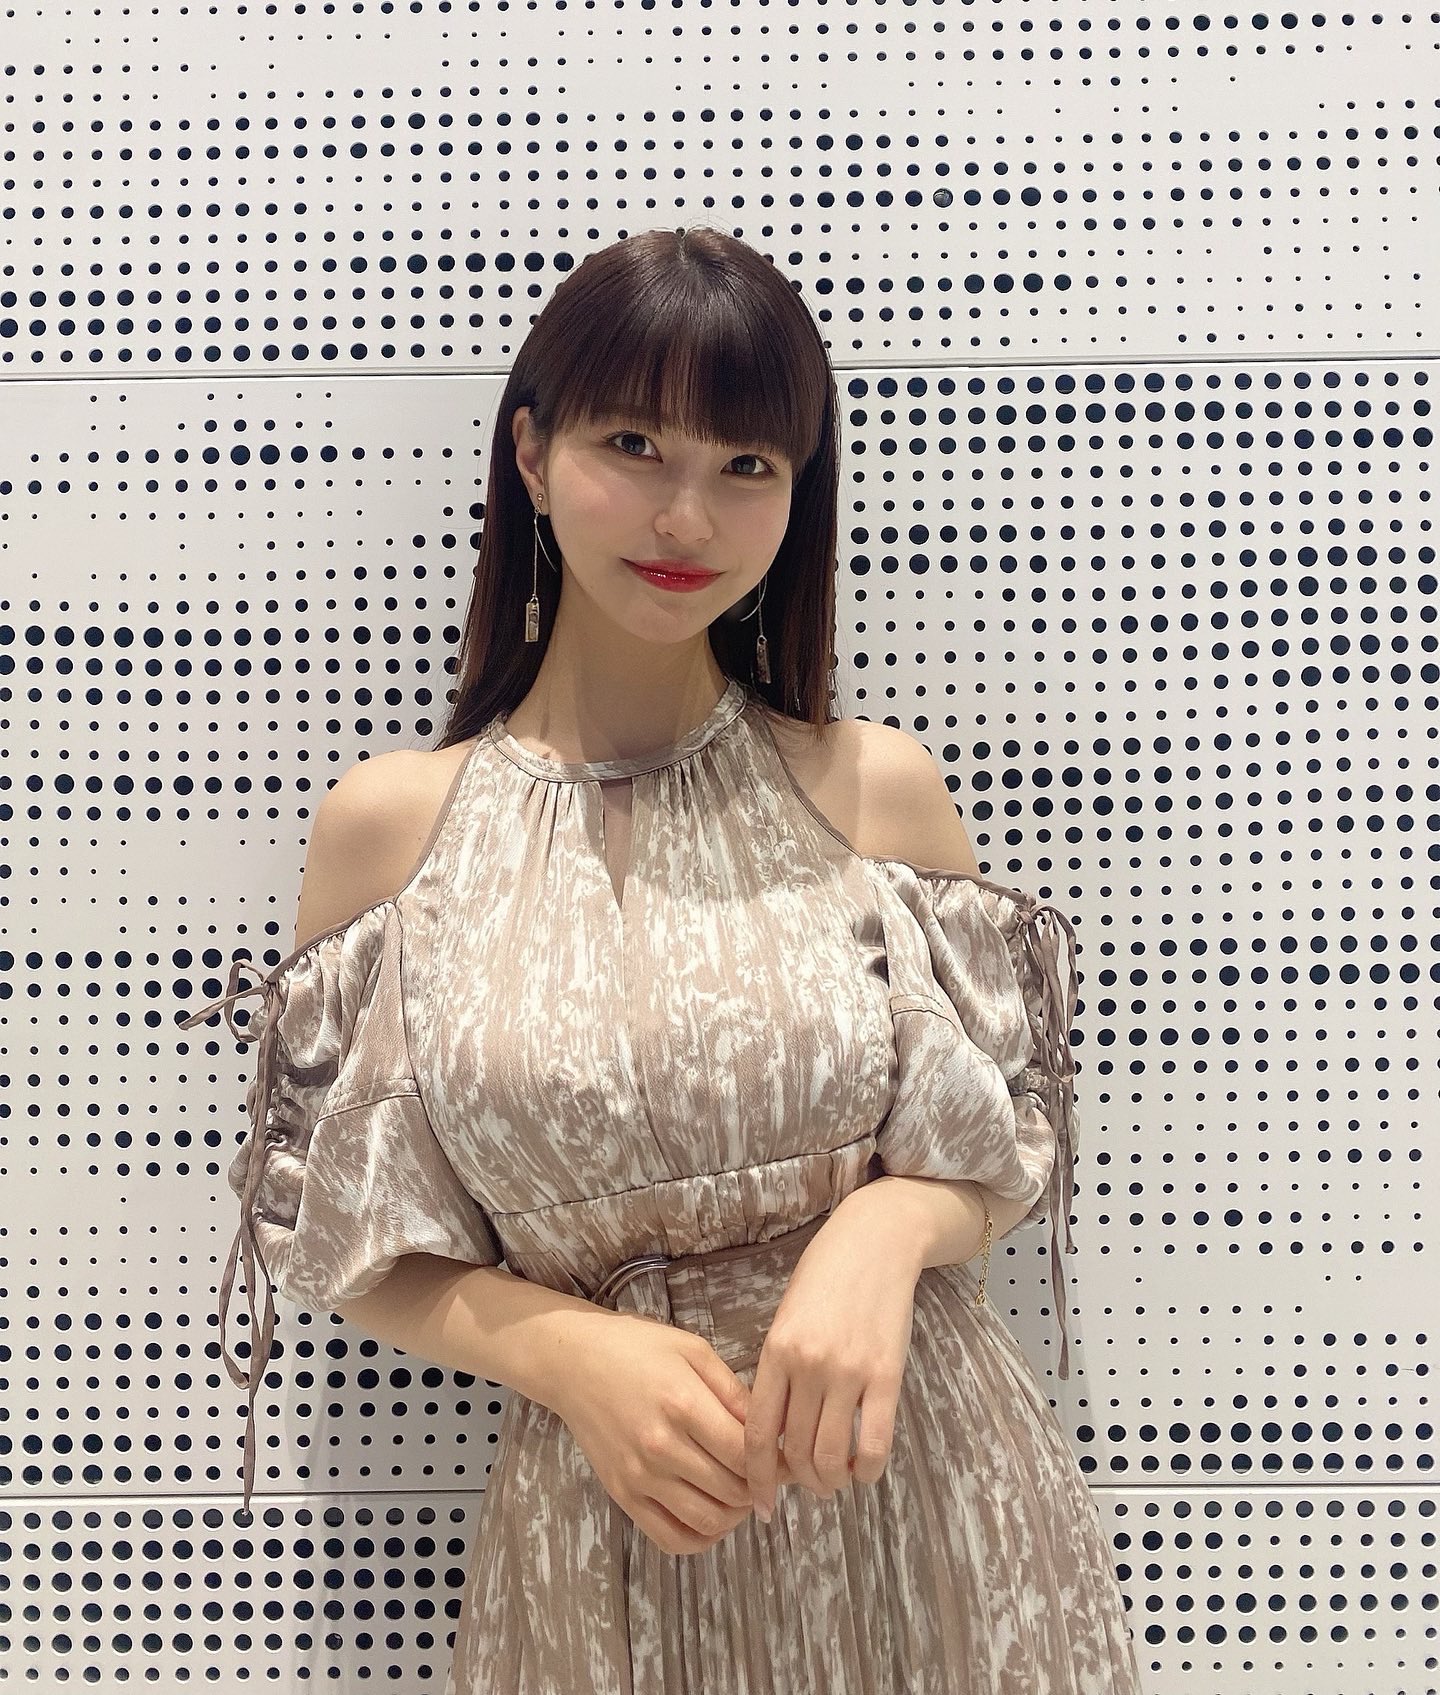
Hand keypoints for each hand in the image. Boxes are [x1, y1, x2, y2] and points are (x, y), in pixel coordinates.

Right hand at [552, 1308, 798, 1556]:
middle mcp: (661, 1447)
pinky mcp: (622, 1495)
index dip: (776, 1463)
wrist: (573, 1363)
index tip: (787, 1460)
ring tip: (741, 1493)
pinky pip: (670, 1538)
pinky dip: (701, 1538)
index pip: (746, 1454)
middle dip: (759, 1486)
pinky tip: (712, 1515)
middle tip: (766, 1475)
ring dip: (735, 1514)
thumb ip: (734, 1392)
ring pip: (708, 1521)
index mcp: (684, 1404)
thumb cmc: (637, 1348)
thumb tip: (771, 1430)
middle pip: (732, 1490)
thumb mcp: (693, 1351)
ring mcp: (639, 1476)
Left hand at [743, 1204, 922, 1519]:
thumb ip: (777, 1371)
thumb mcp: (785, 1318)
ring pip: (832, 1457)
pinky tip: (863, 1470)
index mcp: (775, 1351)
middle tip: (806, 1483)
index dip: (755, 1478)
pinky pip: (876, 1445)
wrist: (876, 1240)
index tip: (758, 1503)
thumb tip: (773, 1434)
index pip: (757, 1434)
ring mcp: (849, 1372)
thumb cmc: (825, 1277)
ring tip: (834, 1479)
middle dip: (798, 1482)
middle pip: (796, 1454)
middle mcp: (809, 1366)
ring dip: (831, 1482)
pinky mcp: (888, 1376)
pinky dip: (867, 1471)